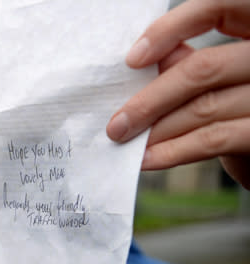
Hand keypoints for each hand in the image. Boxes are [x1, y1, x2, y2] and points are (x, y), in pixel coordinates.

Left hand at [106, 0, 249, 189]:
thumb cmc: (236, 111)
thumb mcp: (216, 81)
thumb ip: (188, 64)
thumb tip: (137, 62)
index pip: (220, 6)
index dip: (173, 27)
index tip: (132, 60)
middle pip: (203, 68)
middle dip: (149, 100)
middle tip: (116, 124)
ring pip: (204, 107)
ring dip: (156, 129)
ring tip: (126, 142)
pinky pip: (214, 139)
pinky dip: (174, 151)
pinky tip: (148, 159)